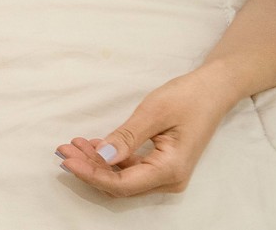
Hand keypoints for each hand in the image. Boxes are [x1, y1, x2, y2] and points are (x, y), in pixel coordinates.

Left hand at [55, 66, 239, 195]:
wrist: (213, 90)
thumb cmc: (187, 97)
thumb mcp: (153, 112)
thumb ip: (126, 137)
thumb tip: (101, 157)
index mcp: (170, 170)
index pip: (122, 184)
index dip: (91, 175)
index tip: (67, 160)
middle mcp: (169, 179)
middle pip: (119, 185)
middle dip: (88, 169)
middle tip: (62, 148)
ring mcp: (165, 175)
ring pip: (121, 178)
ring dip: (95, 163)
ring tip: (73, 144)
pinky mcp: (160, 165)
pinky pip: (129, 169)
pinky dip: (108, 159)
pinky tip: (90, 144)